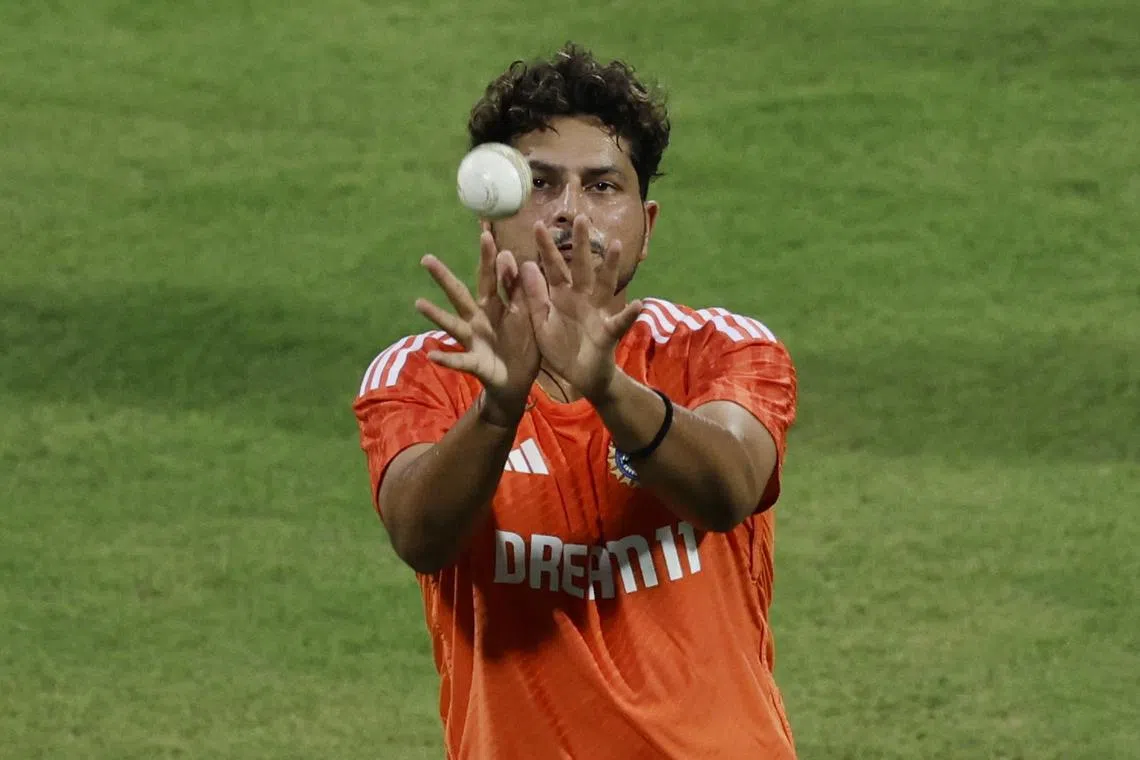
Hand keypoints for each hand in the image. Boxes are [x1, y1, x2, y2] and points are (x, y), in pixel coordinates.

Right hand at [415, 227, 539, 426]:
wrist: (520, 381)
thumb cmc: (522, 344)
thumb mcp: (528, 315)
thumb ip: (520, 291)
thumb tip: (513, 257)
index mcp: (494, 306)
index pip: (490, 276)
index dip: (488, 256)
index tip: (485, 232)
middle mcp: (477, 319)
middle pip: (459, 294)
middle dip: (444, 277)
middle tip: (426, 258)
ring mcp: (473, 340)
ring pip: (452, 324)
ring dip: (435, 315)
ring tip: (419, 303)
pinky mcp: (475, 362)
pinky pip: (459, 360)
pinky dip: (446, 358)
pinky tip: (432, 355)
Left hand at [520, 215, 641, 402]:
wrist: (580, 378)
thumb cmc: (561, 349)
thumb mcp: (540, 324)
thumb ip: (534, 297)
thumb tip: (524, 265)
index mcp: (561, 296)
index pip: (553, 267)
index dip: (546, 248)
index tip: (538, 225)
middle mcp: (582, 298)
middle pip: (581, 267)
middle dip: (581, 245)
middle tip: (581, 218)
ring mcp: (597, 313)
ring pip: (604, 285)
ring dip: (610, 266)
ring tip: (614, 245)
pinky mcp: (608, 333)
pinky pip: (619, 323)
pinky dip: (629, 315)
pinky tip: (638, 304)